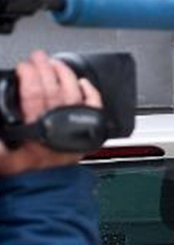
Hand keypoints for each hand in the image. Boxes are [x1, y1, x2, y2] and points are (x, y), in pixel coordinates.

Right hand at [0, 51, 101, 177]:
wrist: (44, 188)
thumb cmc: (23, 170)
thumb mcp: (2, 157)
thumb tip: (0, 129)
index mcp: (36, 130)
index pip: (34, 94)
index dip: (29, 76)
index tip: (23, 66)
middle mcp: (58, 125)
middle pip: (54, 89)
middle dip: (44, 68)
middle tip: (37, 57)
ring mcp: (74, 127)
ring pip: (74, 93)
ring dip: (64, 74)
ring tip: (54, 63)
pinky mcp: (86, 131)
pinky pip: (94, 107)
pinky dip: (90, 91)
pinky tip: (82, 82)